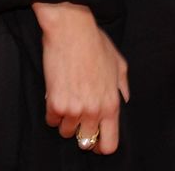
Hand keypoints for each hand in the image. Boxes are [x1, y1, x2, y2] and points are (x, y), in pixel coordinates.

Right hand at [34, 2, 128, 154]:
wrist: (72, 30)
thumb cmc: (95, 43)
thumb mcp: (118, 63)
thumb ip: (122, 86)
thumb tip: (124, 99)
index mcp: (112, 103)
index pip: (109, 144)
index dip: (101, 145)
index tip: (96, 140)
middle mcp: (94, 111)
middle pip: (85, 142)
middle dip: (81, 129)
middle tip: (78, 112)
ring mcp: (74, 109)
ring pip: (66, 131)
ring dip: (66, 119)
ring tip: (68, 97)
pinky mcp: (55, 104)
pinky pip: (51, 120)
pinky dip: (53, 110)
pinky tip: (57, 92)